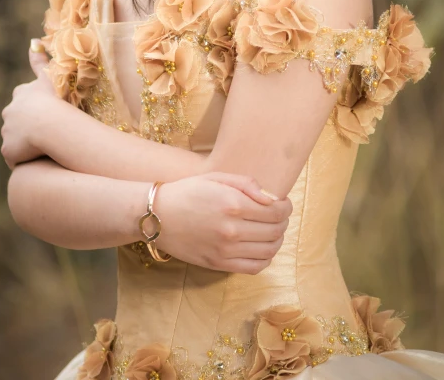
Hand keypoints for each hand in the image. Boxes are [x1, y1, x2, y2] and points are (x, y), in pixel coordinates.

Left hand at [0, 41, 56, 169]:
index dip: (34, 108)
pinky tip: (38, 160)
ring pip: (17, 140)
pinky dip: (25, 159)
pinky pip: (16, 158)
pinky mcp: (8, 151)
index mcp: (20, 96)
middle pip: (17, 121)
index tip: (45, 113)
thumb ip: (40, 60)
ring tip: (45, 149)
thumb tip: (33, 40)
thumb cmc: (55, 99)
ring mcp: (7, 133)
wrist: (50, 124)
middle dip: (28, 127)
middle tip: (48, 133)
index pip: (23, 101)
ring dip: (27, 144)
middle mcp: (9, 112)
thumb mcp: (49, 76)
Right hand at [150, 171, 291, 273]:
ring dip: (277, 240)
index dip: (286, 207)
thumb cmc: (187, 191)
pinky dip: (265, 259)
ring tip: (272, 230)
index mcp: (234, 204)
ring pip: (269, 251)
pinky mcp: (219, 264)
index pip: (277, 211)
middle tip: (279, 215)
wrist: (158, 215)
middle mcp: (233, 230)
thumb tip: (272, 198)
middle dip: (283, 222)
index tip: (283, 204)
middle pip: (276, 231)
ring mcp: (226, 250)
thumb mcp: (216, 177)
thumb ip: (247, 184)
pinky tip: (262, 248)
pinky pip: (254, 267)